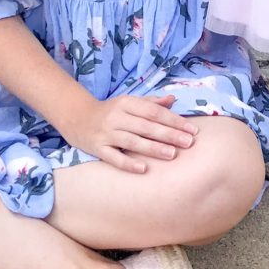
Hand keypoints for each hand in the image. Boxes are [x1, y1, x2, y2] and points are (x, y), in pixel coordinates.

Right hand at [62, 93, 197, 173]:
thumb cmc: (110, 111)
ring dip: (153, 148)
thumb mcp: (129, 102)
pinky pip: (114, 157)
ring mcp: (106, 133)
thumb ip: (150, 102)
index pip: (154, 112)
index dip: (173, 120)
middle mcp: (116, 117)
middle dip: (169, 134)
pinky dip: (128, 163)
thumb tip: (172, 99)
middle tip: (188, 143)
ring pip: (132, 141)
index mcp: (126, 103)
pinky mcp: (97, 148)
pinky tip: (143, 169)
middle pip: (146, 126)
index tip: (191, 130)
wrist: (77, 118)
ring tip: (172, 154)